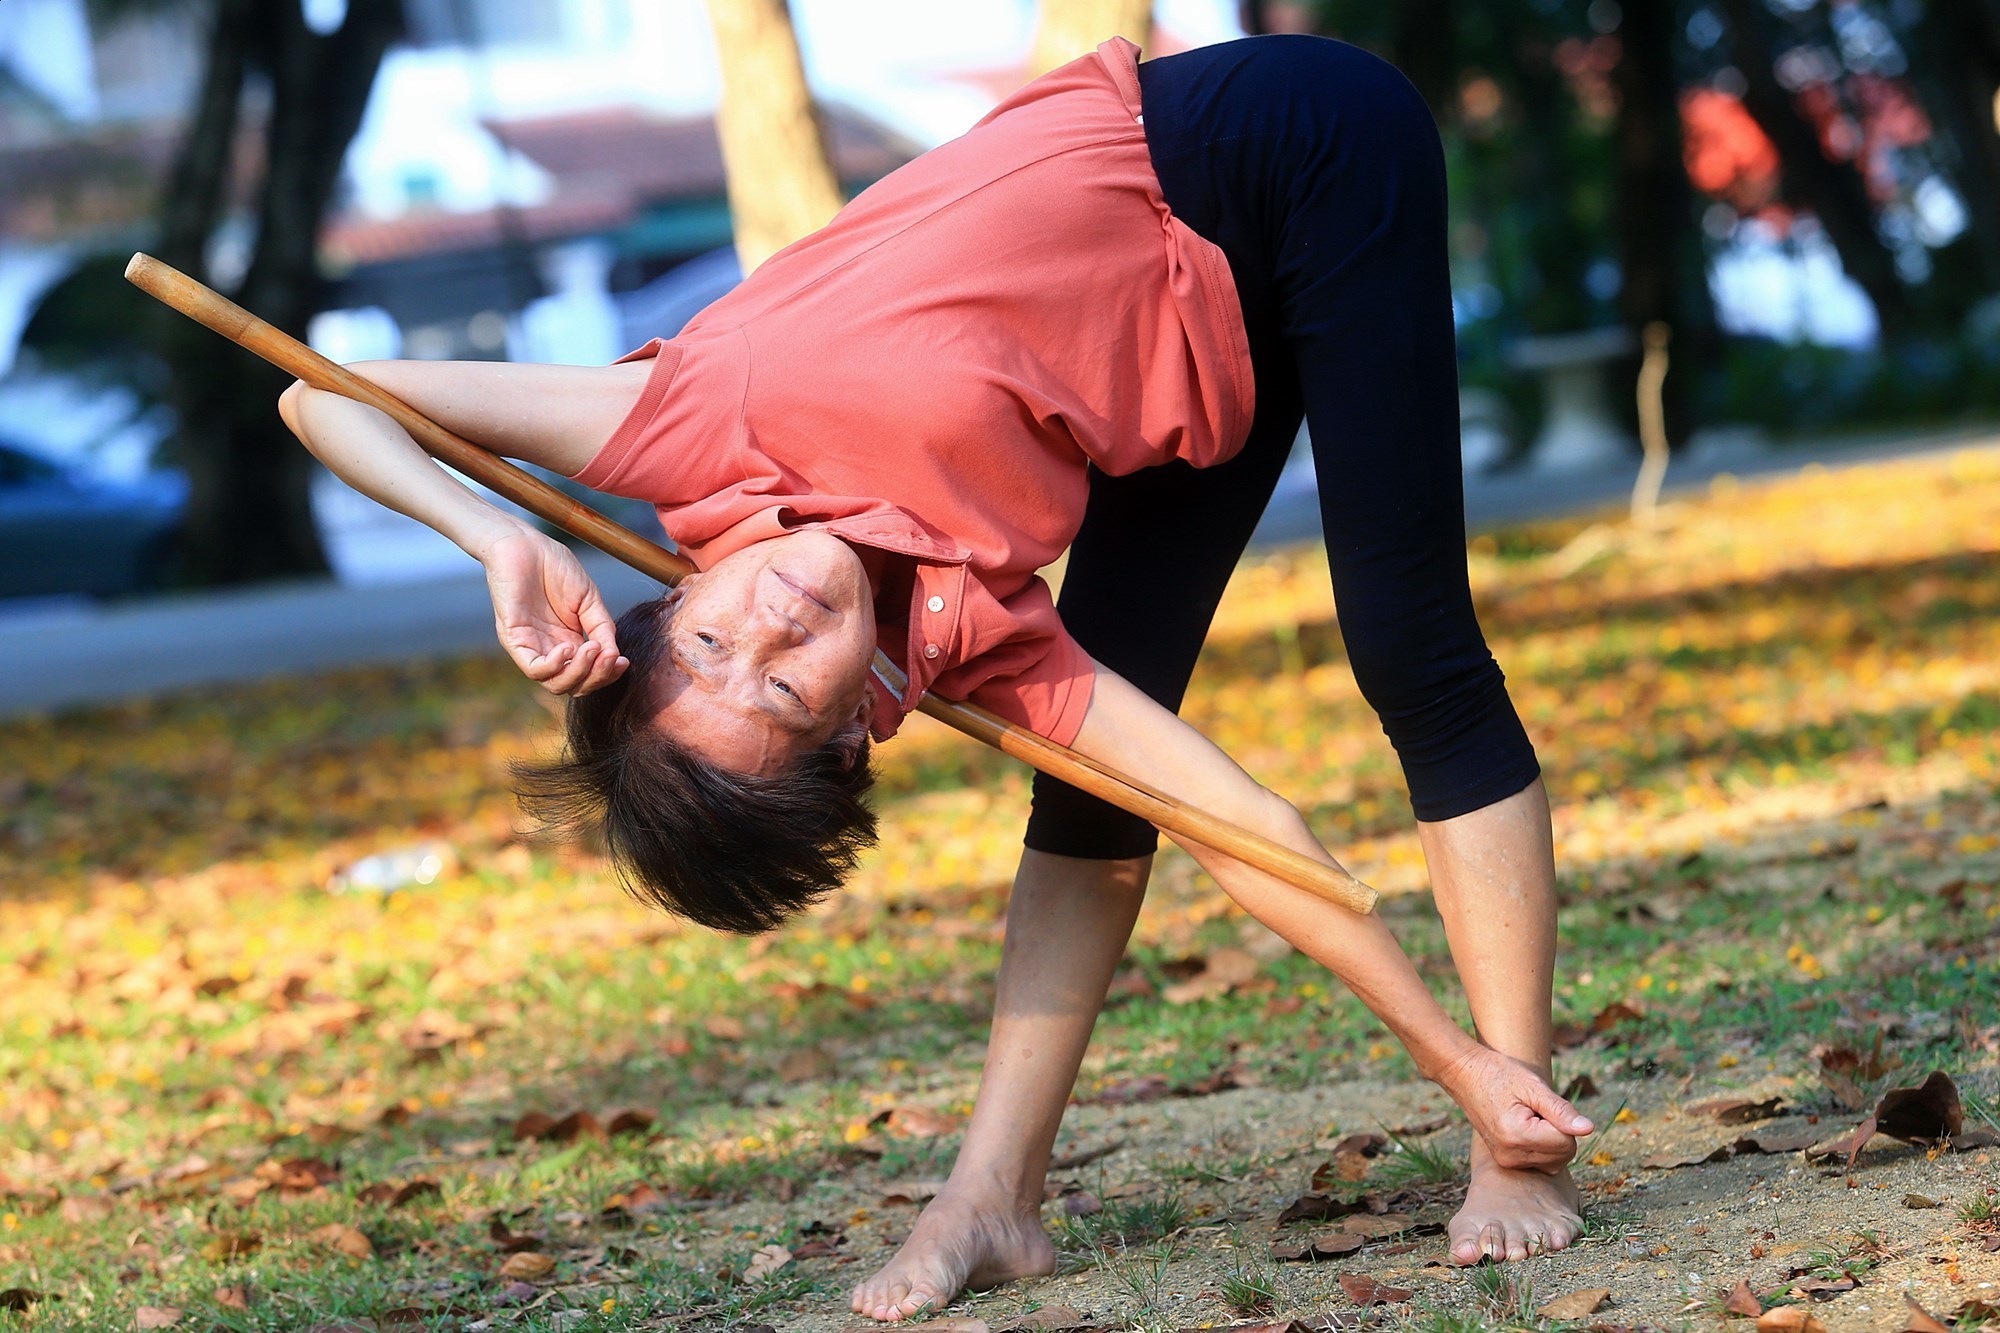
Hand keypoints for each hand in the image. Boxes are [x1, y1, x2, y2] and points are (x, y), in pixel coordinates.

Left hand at [478, 527, 627, 695]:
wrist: (525, 544)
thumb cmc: (554, 566)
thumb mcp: (588, 600)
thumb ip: (602, 628)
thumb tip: (614, 656)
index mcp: (571, 641)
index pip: (589, 674)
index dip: (607, 674)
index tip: (623, 661)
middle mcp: (551, 649)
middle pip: (575, 685)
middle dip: (597, 678)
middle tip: (609, 657)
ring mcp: (532, 647)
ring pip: (555, 684)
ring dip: (579, 673)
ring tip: (592, 649)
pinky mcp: (514, 640)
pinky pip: (534, 669)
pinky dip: (555, 666)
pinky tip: (568, 647)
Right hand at [1434, 1044, 1592, 1171]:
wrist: (1464, 1074)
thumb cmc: (1499, 1074)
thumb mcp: (1533, 1086)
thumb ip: (1561, 1111)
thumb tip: (1589, 1129)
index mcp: (1517, 1135)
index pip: (1567, 1142)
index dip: (1563, 1120)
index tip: (1541, 1104)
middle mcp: (1510, 1155)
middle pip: (1563, 1155)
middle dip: (1559, 1132)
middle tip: (1535, 1109)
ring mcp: (1506, 1161)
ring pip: (1555, 1162)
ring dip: (1551, 1140)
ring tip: (1528, 1117)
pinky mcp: (1505, 1162)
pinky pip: (1542, 1163)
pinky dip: (1542, 1147)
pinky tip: (1525, 1127)